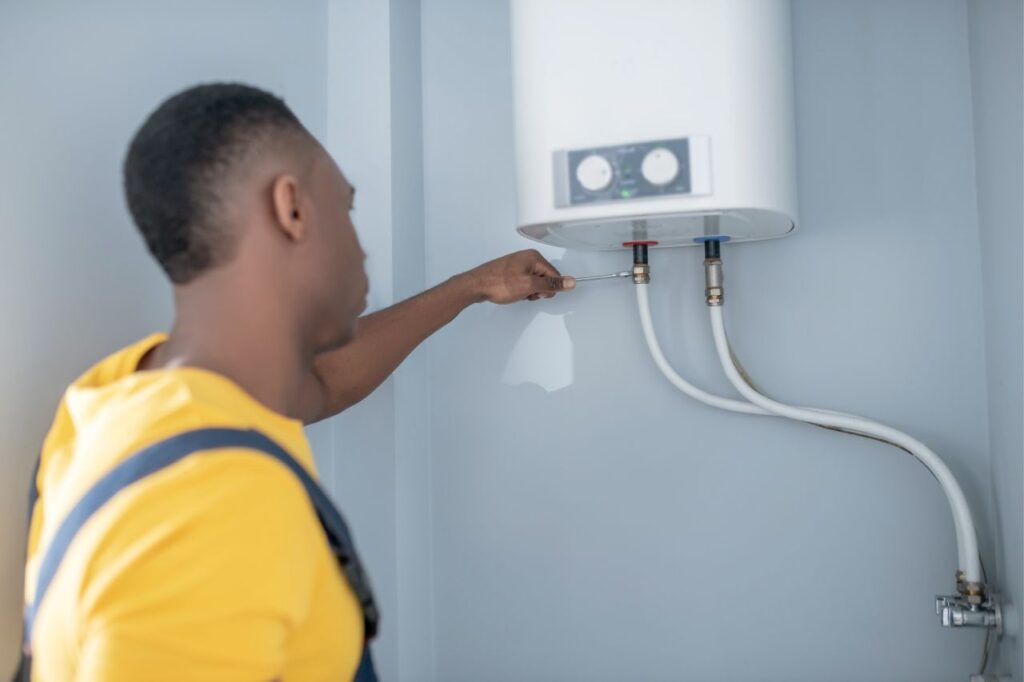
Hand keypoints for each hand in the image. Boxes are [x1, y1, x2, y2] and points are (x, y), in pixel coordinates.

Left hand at [460, 249, 575, 303]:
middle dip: (538, 290)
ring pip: (534, 282)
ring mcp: (517, 265)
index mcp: (534, 257)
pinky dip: (521, 290)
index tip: (536, 293)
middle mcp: (526, 258)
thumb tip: (571, 282)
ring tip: (517, 293)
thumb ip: (551, 284)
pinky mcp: (510, 272)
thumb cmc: (498, 283)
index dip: (548, 288)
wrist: (475, 286)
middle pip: (545, 278)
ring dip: (529, 292)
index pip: (554, 275)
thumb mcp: (529, 285)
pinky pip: (524, 283)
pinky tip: (512, 292)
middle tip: (525, 293)